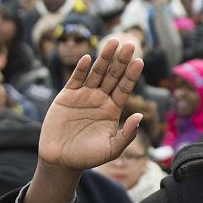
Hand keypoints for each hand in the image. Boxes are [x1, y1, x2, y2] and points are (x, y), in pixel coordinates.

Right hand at [38, 39, 143, 172]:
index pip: (125, 88)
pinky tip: (88, 59)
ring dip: (104, 58)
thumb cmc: (89, 156)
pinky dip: (81, 70)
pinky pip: (76, 80)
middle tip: (131, 44)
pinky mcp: (67, 97)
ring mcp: (84, 96)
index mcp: (113, 109)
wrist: (61, 160)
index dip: (132, 75)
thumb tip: (140, 116)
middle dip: (121, 60)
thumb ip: (127, 134)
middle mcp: (100, 99)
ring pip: (96, 73)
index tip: (140, 61)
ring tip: (113, 42)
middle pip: (113, 75)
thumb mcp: (112, 148)